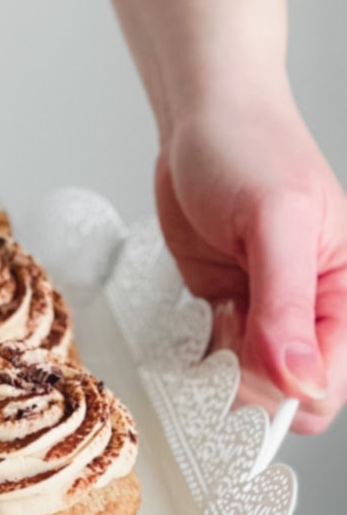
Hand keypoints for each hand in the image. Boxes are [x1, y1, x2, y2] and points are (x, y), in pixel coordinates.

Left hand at [156, 97, 346, 433]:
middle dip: (245, 385)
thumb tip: (301, 380)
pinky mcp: (226, 304)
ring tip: (200, 327)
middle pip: (284, 392)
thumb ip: (287, 304)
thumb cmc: (251, 150)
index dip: (284, 393)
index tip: (241, 377)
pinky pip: (213, 355)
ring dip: (213, 372)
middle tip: (211, 348)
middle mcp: (311, 311)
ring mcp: (265, 311)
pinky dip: (193, 354)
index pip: (328, 383)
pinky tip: (185, 326)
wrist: (204, 121)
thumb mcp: (274, 223)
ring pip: (245, 380)